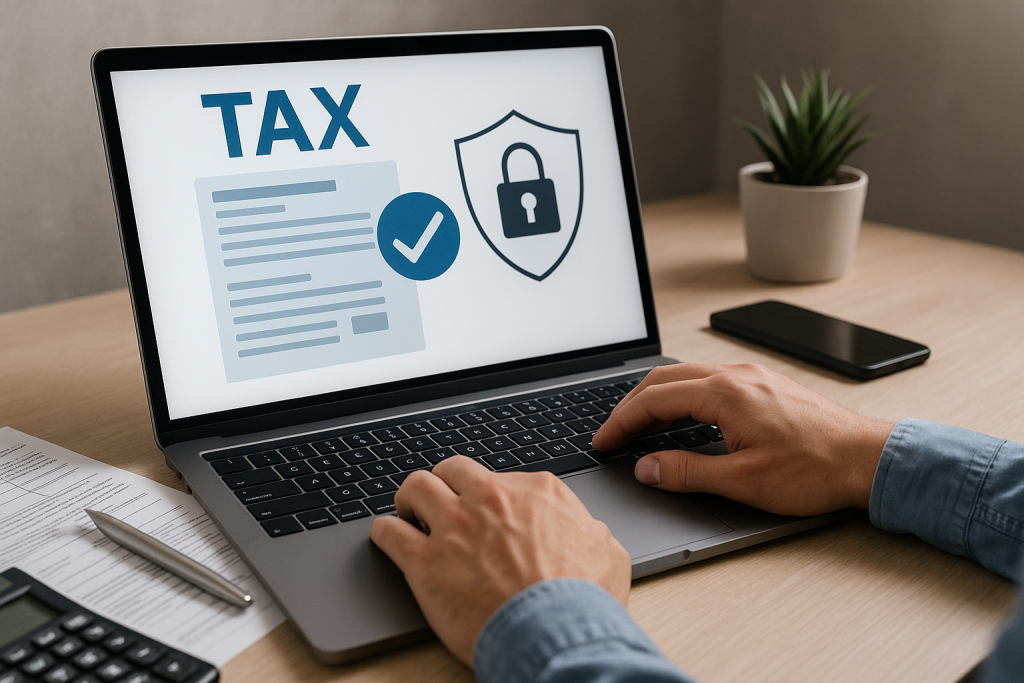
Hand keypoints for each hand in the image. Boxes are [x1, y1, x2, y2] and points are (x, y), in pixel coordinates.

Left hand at [368, 456, 630, 666]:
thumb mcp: (608, 553)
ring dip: (411, 498)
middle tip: (444, 503)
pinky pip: (388, 531)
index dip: (493, 497)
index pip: (503, 477)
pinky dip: (385, 533)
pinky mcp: (425, 561)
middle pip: (454, 469)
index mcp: (537, 492)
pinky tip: (388, 539)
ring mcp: (455, 526)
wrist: (555, 634)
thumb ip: (589, 532)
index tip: (488, 512)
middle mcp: (492, 499)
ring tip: (410, 513)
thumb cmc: (583, 601)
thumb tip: (587, 532)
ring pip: (416, 486)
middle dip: (447, 483)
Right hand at [592, 363, 891, 515]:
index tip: (604, 441)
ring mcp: (751, 376)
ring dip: (656, 398)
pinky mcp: (763, 384)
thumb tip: (646, 468)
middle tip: (612, 434)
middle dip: (630, 405)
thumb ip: (686, 471)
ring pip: (686, 376)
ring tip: (638, 425)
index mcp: (725, 393)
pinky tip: (680, 416)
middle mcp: (736, 375)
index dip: (622, 422)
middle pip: (664, 379)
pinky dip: (681, 395)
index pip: (654, 400)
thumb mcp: (743, 480)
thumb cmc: (815, 469)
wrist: (867, 459)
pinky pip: (708, 379)